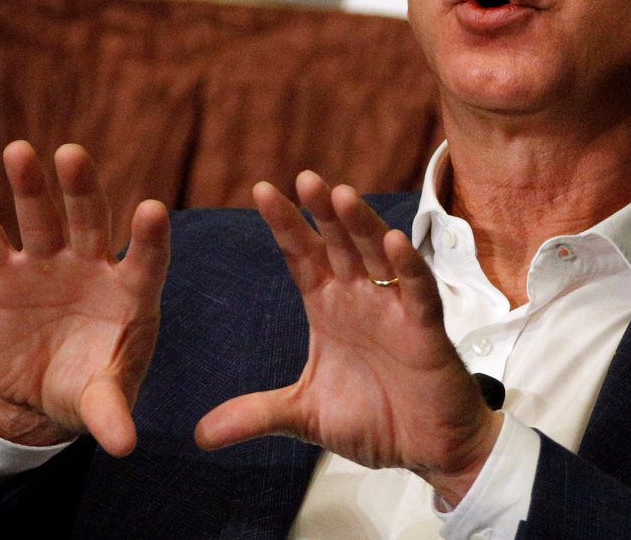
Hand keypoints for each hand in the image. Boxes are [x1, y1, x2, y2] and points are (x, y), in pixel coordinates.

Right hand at [0, 141, 169, 454]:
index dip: (149, 238)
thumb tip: (126, 446)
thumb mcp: (102, 403)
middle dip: (82, 191)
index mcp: (130, 296)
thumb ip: (111, 415)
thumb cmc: (87, 389)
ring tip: (20, 151)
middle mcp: (92, 268)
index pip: (146, 261)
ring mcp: (48, 265)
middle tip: (72, 155)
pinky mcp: (5, 275)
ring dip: (29, 186)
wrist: (39, 394)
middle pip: (90, 222)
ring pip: (40, 218)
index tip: (151, 209)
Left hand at [194, 171, 500, 504]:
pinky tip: (394, 242)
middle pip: (338, 243)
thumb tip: (200, 435)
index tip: (261, 190)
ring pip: (377, 255)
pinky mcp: (426, 330)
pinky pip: (417, 291)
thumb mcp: (304, 416)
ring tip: (341, 195)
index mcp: (328, 307)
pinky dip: (407, 267)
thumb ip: (257, 414)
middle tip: (304, 178)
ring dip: (361, 225)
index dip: (285, 224)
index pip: (301, 255)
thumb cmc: (378, 420)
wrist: (430, 451)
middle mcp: (360, 298)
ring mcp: (395, 310)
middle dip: (322, 211)